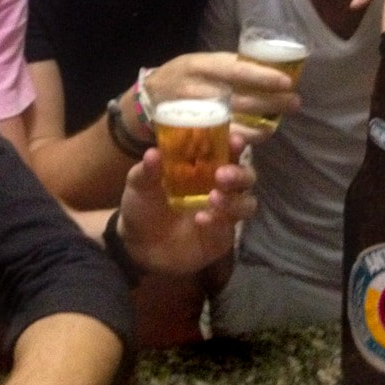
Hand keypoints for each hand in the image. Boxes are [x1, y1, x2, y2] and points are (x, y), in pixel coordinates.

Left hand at [116, 133, 255, 275]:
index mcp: (203, 164)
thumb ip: (147, 170)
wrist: (138, 245)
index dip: (235, 142)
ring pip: (246, 202)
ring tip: (213, 198)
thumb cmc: (143, 205)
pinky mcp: (221, 235)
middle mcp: (219, 185)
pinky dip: (219, 221)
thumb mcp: (139, 185)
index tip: (236, 138)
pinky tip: (201, 219)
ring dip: (234, 199)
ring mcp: (223, 211)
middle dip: (239, 173)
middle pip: (245, 175)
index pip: (226, 148)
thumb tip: (153, 153)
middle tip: (222, 174)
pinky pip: (229, 227)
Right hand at [144, 52, 299, 145]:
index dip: (262, 76)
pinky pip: (219, 139)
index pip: (236, 69)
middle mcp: (196, 89)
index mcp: (200, 66)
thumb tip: (266, 69)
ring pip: (232, 121)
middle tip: (294, 103)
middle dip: (270, 102)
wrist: (145, 100)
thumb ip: (226, 67)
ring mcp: (192, 114)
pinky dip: (241, 138)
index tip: (286, 82)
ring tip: (277, 123)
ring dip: (259, 125)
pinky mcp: (189, 134)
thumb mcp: (199, 64)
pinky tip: (256, 137)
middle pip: (239, 98)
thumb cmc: (181, 77)